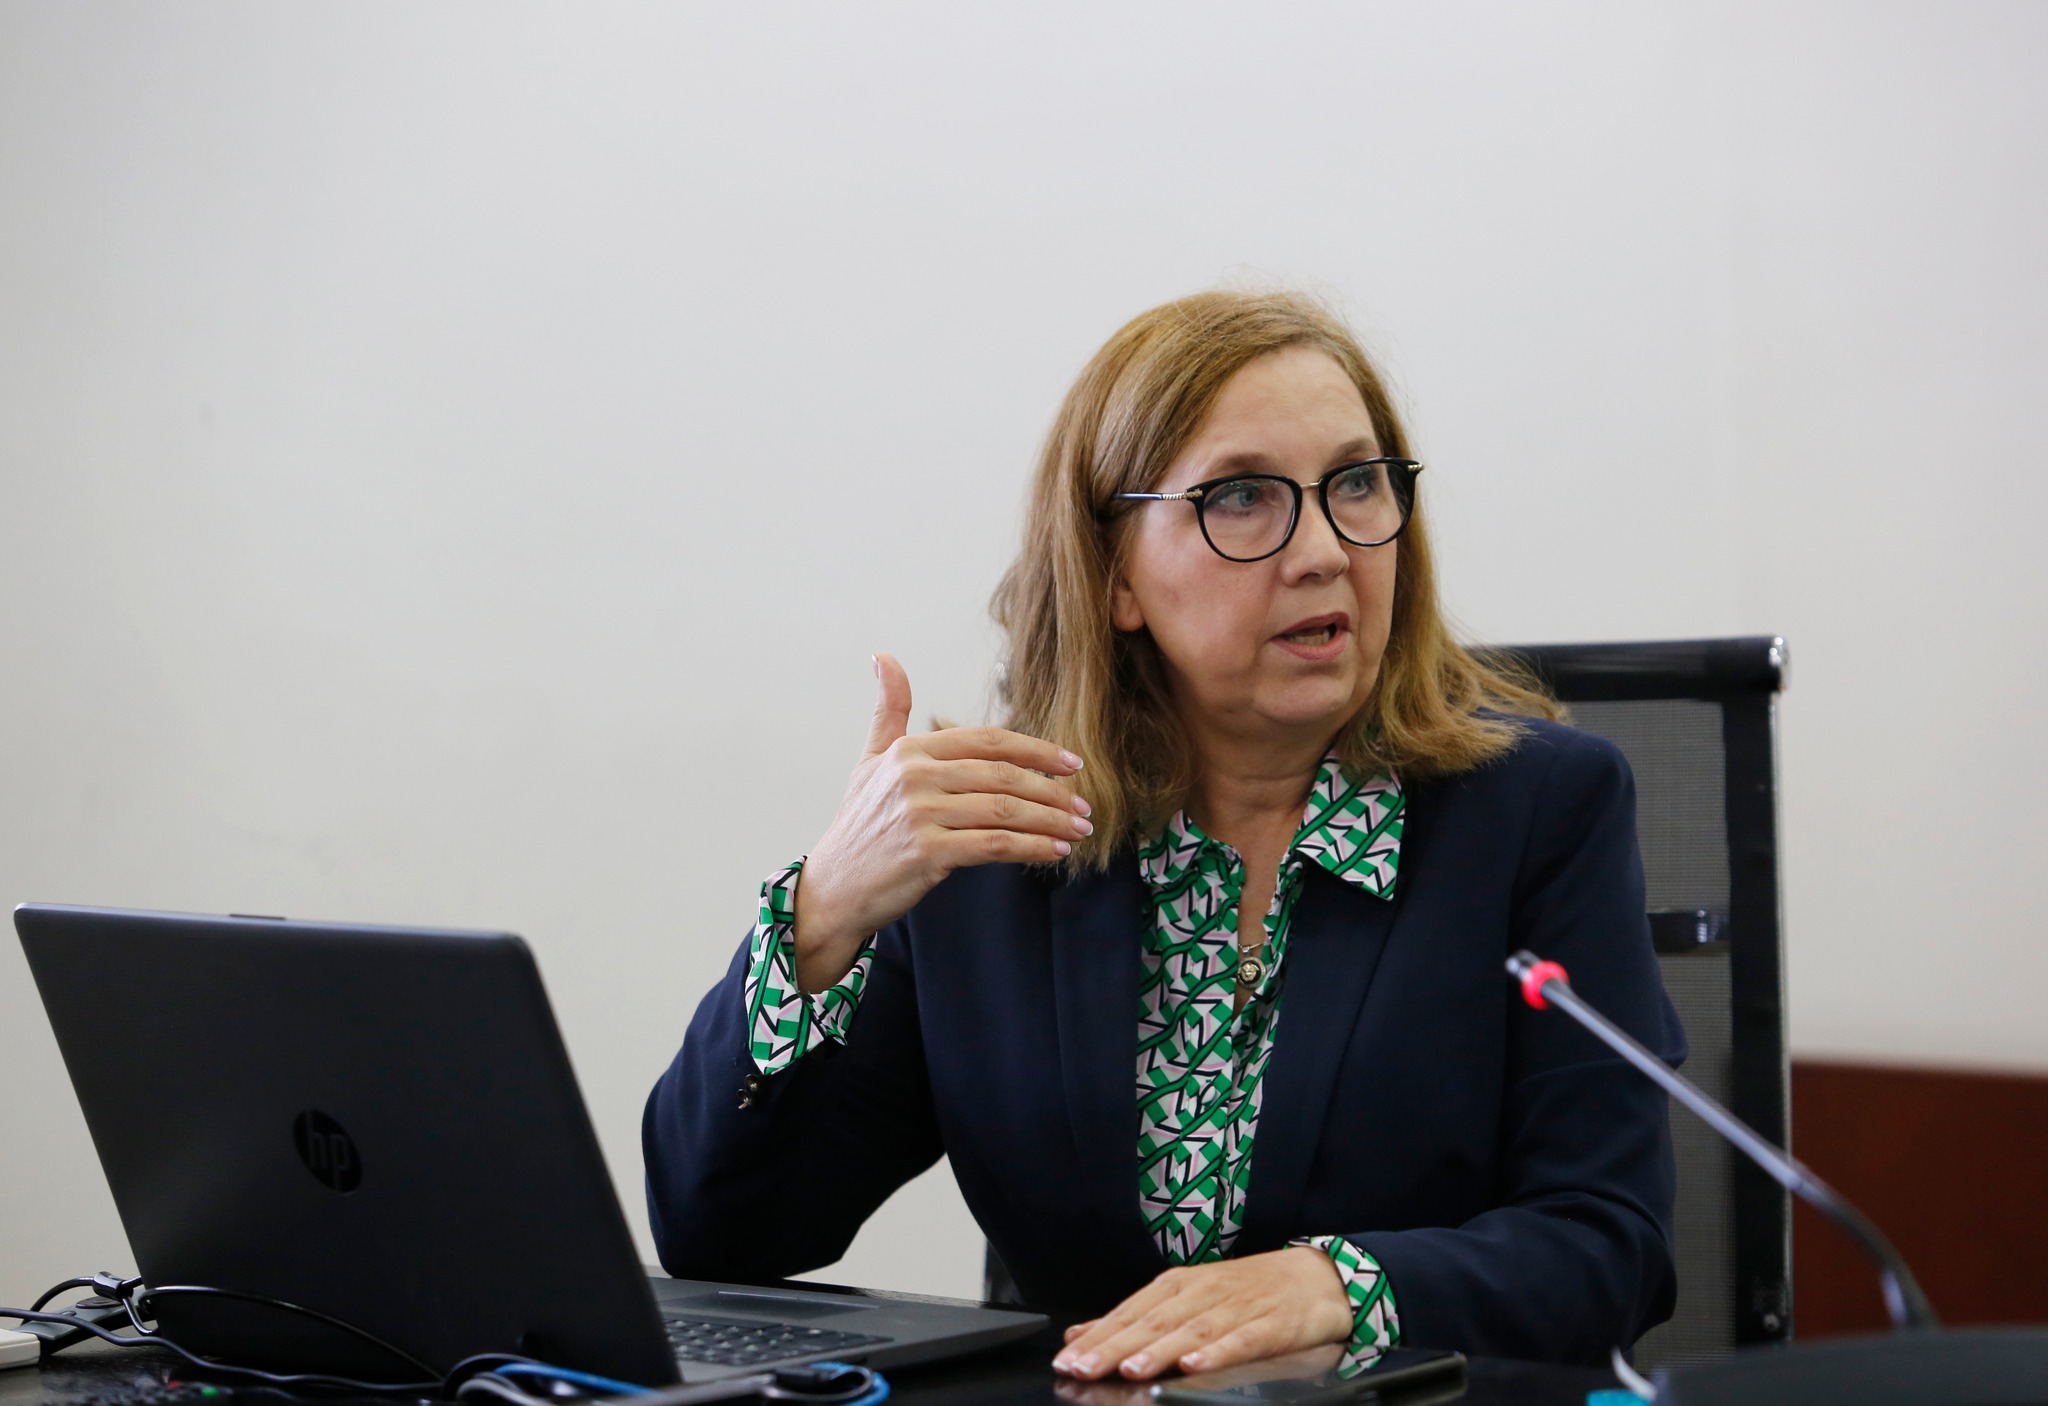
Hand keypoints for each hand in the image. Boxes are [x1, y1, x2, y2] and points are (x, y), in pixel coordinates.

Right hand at [791, 653, 1089, 991]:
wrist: (833, 889)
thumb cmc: (859, 826)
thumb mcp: (869, 760)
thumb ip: (888, 710)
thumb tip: (884, 656)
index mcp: (911, 750)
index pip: (989, 741)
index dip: (1036, 750)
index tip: (1071, 764)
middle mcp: (915, 776)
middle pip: (1004, 775)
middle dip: (1053, 791)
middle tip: (1084, 805)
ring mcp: (921, 814)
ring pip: (1005, 810)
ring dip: (1051, 821)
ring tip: (1079, 830)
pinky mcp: (928, 853)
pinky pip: (995, 845)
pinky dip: (1032, 847)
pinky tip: (1054, 851)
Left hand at [1052, 1248, 1353, 1380]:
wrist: (1319, 1276)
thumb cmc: (1248, 1290)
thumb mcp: (1188, 1296)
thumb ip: (1137, 1317)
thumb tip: (1082, 1333)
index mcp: (1180, 1285)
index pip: (1131, 1311)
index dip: (1098, 1335)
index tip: (1067, 1358)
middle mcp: (1204, 1291)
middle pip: (1154, 1321)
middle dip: (1115, 1346)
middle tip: (1083, 1367)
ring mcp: (1239, 1306)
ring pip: (1192, 1330)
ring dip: (1158, 1349)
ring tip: (1130, 1368)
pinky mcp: (1273, 1324)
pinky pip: (1242, 1340)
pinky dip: (1217, 1351)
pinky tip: (1195, 1365)